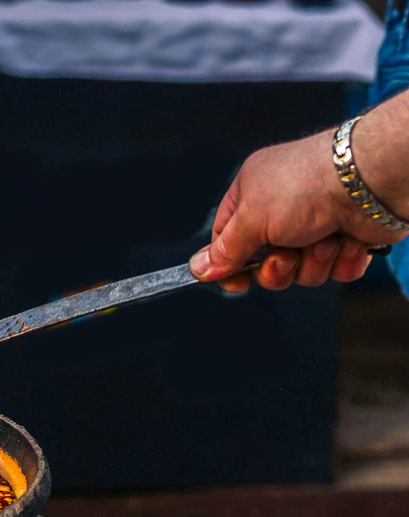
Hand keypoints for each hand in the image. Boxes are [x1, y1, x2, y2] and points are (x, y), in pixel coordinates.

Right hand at [189, 128, 402, 291]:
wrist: (370, 181)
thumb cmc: (309, 183)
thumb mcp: (251, 219)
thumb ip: (223, 250)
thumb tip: (198, 268)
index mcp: (254, 193)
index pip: (227, 239)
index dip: (229, 264)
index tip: (235, 282)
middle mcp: (284, 208)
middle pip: (265, 262)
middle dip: (278, 267)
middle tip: (286, 255)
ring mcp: (317, 224)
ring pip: (301, 271)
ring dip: (312, 262)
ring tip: (324, 238)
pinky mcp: (347, 237)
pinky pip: (334, 270)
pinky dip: (341, 261)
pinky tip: (346, 241)